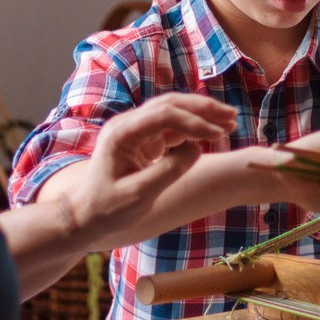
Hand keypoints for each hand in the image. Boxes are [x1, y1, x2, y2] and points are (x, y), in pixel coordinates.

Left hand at [66, 93, 235, 245]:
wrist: (87, 215)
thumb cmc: (108, 209)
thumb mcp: (139, 195)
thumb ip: (168, 170)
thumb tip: (196, 148)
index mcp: (122, 134)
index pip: (163, 115)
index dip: (193, 122)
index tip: (218, 135)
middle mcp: (128, 125)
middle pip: (170, 104)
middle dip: (202, 109)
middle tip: (232, 117)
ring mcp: (136, 130)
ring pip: (174, 111)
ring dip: (201, 114)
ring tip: (230, 122)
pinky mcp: (144, 139)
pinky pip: (173, 126)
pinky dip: (194, 127)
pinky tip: (213, 132)